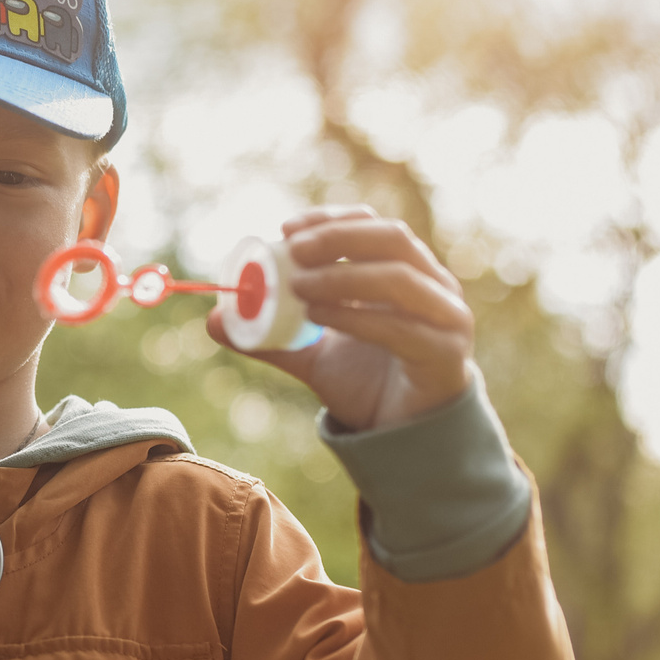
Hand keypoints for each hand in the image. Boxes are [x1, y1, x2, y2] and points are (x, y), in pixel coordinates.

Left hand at [207, 205, 474, 432]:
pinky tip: (320, 316)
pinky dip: (357, 317)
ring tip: (299, 287)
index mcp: (404, 271)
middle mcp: (432, 286)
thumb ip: (267, 337)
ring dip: (344, 275)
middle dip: (338, 238)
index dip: (329, 220)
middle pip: (392, 238)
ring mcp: (447, 317)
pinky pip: (401, 327)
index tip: (286, 229)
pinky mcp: (447, 354)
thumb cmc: (364, 384)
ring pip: (399, 278)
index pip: (371, 225)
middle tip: (292, 250)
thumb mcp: (309, 356)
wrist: (403, 439)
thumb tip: (212, 320)